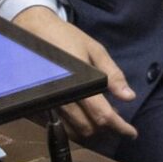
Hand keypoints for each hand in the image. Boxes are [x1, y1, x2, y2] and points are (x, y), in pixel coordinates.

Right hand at [15, 6, 136, 139]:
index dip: (120, 127)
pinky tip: (78, 116)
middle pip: (87, 128)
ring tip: (97, 119)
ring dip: (88, 130)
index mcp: (78, 83)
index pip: (102, 115)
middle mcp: (60, 96)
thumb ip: (112, 74)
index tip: (132, 132)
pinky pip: (55, 124)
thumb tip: (129, 97)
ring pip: (71, 130)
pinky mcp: (35, 102)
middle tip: (114, 119)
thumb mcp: (94, 49)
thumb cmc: (65, 37)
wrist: (30, 29)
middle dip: (105, 129)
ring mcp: (46, 101)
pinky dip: (71, 127)